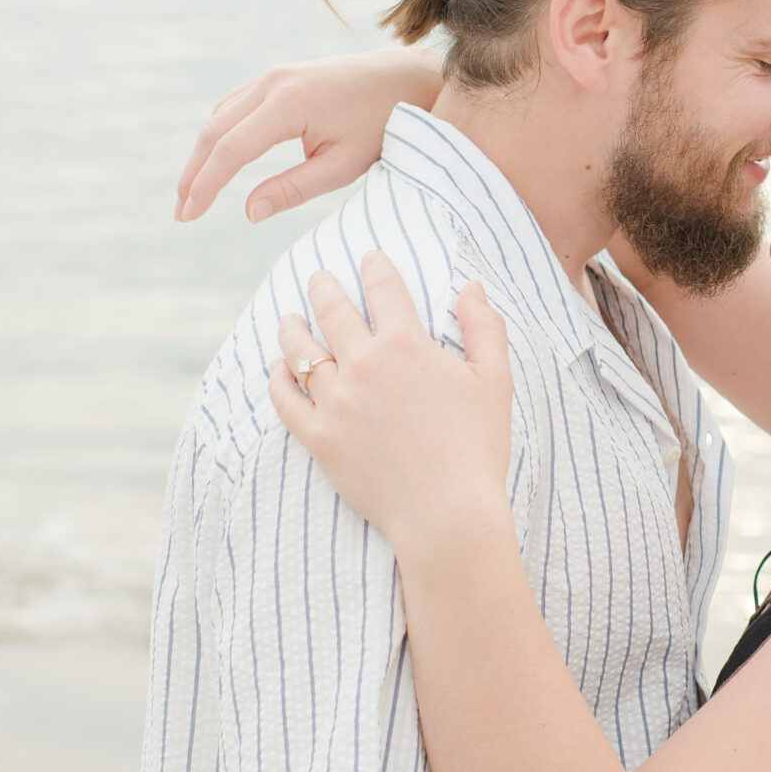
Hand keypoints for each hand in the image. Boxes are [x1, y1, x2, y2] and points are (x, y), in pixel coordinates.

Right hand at [175, 48, 441, 223]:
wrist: (403, 79)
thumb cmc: (380, 126)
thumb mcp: (343, 166)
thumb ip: (294, 189)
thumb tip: (248, 212)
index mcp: (289, 105)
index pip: (230, 150)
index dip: (205, 185)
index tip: (189, 216)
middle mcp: (273, 83)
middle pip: (214, 131)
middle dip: (194, 173)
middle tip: (182, 212)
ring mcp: (273, 76)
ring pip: (220, 116)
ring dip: (203, 153)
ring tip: (194, 192)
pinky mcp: (277, 77)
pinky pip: (235, 105)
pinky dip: (219, 133)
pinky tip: (216, 159)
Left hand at [271, 259, 512, 545]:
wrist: (447, 514)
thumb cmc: (477, 448)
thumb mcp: (495, 381)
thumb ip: (484, 328)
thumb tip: (471, 287)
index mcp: (407, 344)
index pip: (384, 288)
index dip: (376, 266)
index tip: (369, 257)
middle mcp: (364, 364)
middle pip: (333, 310)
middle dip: (324, 286)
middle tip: (319, 277)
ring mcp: (336, 401)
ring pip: (301, 351)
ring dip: (293, 328)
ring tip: (288, 317)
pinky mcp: (319, 438)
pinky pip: (286, 400)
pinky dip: (277, 379)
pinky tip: (275, 369)